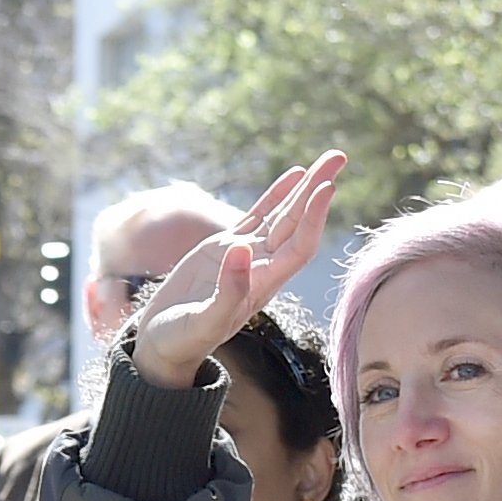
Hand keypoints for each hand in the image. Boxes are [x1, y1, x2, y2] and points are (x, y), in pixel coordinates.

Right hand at [130, 149, 347, 388]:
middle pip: (298, 223)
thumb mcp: (202, 322)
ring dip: (305, 188)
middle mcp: (262, 266)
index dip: (313, 218)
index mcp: (262, 285)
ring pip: (282, 215)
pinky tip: (295, 175)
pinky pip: (258, 216)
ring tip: (329, 158)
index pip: (299, 246)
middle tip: (338, 156)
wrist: (163, 344)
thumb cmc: (182, 340)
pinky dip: (276, 195)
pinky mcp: (225, 247)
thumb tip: (241, 249)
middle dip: (318, 190)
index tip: (326, 189)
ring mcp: (246, 255)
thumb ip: (227, 290)